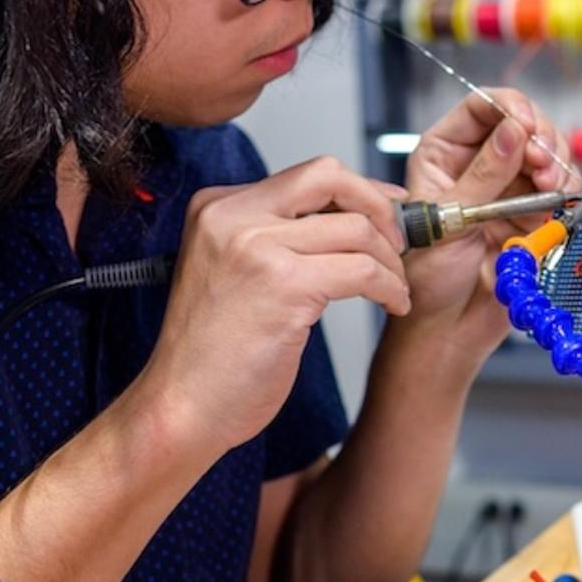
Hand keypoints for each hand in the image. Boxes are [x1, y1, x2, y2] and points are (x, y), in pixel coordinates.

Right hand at [137, 157, 407, 460]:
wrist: (183, 405)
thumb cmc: (211, 354)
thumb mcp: (233, 273)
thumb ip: (275, 238)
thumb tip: (347, 217)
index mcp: (217, 207)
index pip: (306, 176)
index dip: (358, 190)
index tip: (387, 208)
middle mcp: (232, 216)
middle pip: (331, 177)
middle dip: (379, 206)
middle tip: (399, 242)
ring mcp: (257, 247)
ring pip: (357, 229)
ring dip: (390, 261)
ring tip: (394, 289)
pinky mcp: (285, 285)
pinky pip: (363, 271)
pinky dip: (390, 288)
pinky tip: (392, 305)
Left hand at [397, 89, 568, 361]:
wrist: (449, 328)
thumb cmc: (429, 278)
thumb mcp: (449, 220)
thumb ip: (484, 175)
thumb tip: (513, 132)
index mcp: (446, 154)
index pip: (482, 107)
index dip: (509, 107)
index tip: (526, 125)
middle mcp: (482, 163)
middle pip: (525, 123)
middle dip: (541, 137)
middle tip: (543, 162)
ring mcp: (512, 187)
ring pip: (550, 152)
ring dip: (559, 164)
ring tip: (552, 187)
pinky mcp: (537, 212)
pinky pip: (564, 187)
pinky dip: (570, 189)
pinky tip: (561, 200)